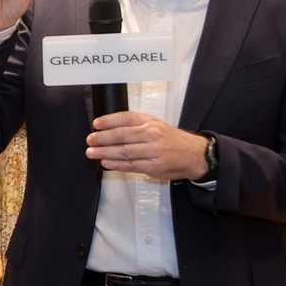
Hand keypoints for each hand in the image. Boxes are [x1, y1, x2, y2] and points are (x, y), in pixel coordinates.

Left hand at [86, 113, 212, 181]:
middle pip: (121, 135)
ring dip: (104, 152)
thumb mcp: (156, 125)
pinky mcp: (153, 166)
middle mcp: (151, 134)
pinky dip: (115, 164)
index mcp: (150, 122)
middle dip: (102, 138)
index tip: (96, 124)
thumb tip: (108, 128)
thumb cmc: (171, 140)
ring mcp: (153, 151)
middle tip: (90, 140)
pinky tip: (105, 163)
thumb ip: (136, 126)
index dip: (108, 121)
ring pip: (123, 151)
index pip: (126, 118)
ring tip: (91, 152)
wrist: (195, 154)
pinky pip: (130, 165)